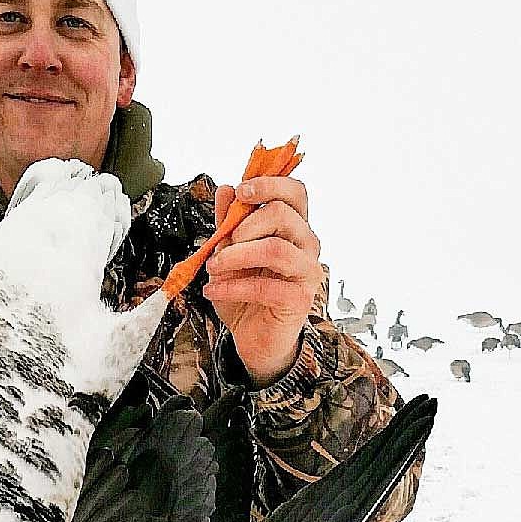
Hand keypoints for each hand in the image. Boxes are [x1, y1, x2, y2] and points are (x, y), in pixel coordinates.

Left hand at [205, 175, 324, 387]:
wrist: (253, 338)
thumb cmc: (245, 295)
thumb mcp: (229, 253)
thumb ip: (230, 222)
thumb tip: (226, 190)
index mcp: (294, 226)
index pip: (294, 191)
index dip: (268, 184)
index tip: (240, 192)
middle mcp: (306, 245)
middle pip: (283, 213)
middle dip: (244, 225)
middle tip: (222, 243)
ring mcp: (307, 271)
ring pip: (275, 248)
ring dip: (236, 255)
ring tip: (214, 267)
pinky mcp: (299, 299)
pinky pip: (265, 286)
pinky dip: (232, 287)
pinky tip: (213, 290)